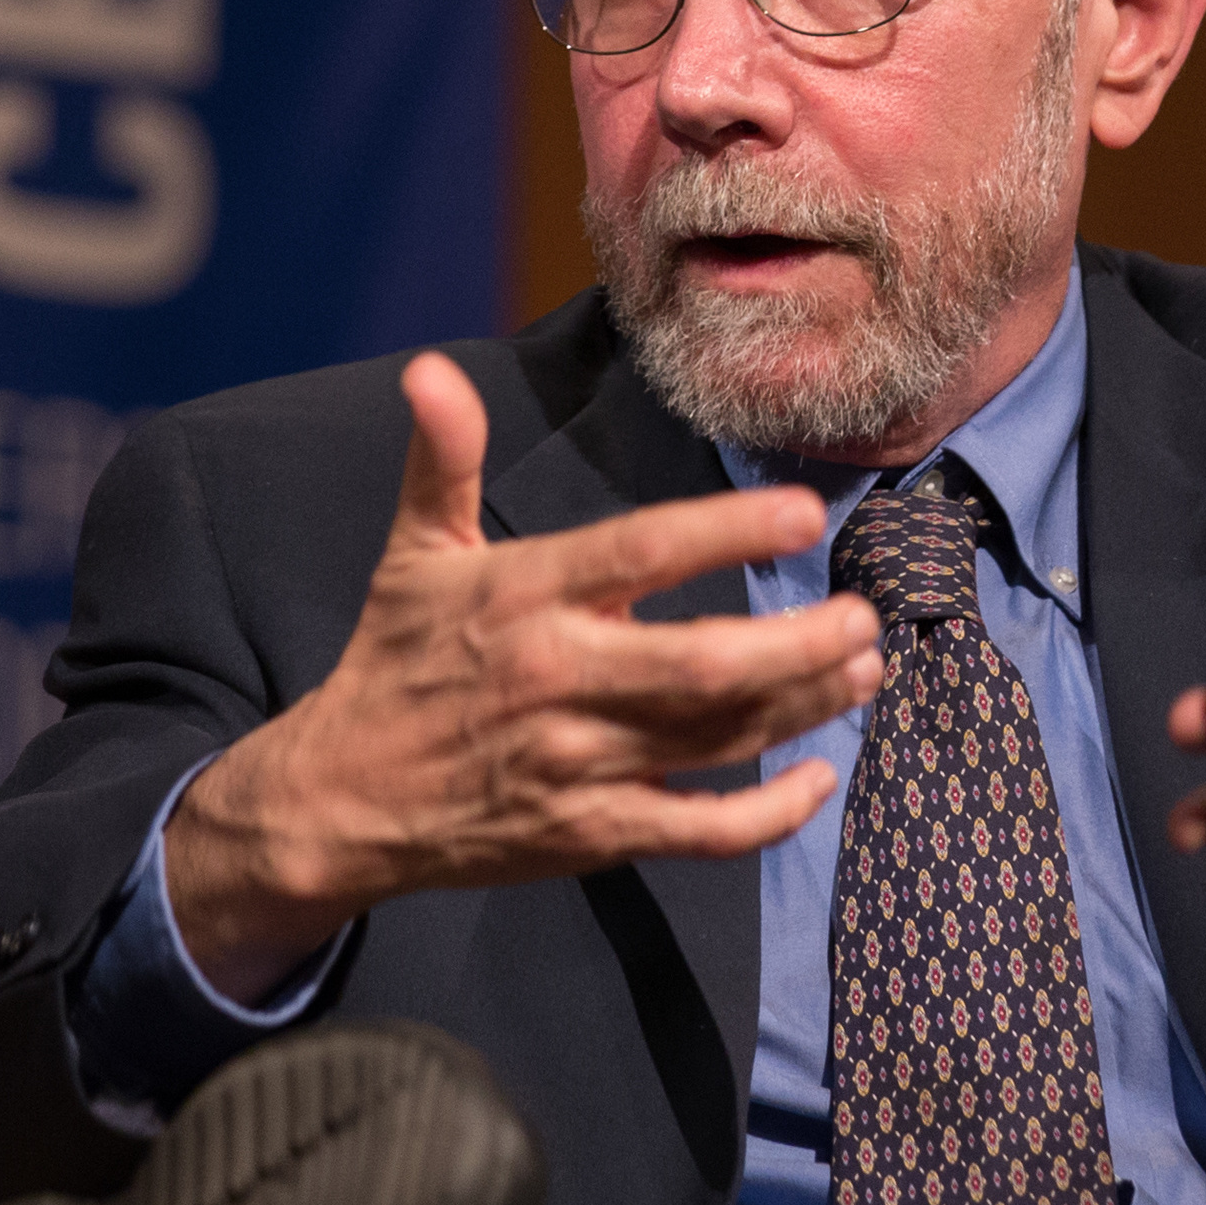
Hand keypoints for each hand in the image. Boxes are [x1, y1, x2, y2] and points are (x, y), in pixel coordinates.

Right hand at [165, 353, 885, 995]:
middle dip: (800, 644)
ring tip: (863, 669)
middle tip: (863, 617)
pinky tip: (818, 776)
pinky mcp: (590, 834)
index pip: (640, 553)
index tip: (806, 512)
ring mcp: (577, 765)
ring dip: (804, 707)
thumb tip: (430, 369)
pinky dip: (769, 814)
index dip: (728, 530)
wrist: (342, 799)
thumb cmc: (395, 661)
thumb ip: (444, 458)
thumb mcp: (415, 552)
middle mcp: (558, 680)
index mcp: (524, 597)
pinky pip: (698, 830)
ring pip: (718, 739)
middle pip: (704, 665)